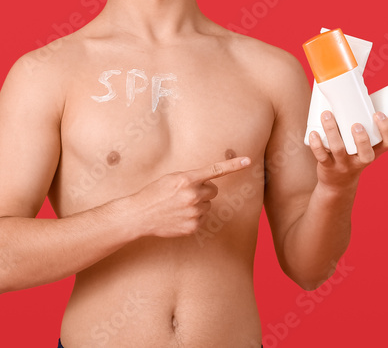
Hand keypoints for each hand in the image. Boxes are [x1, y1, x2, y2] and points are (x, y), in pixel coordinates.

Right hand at [132, 157, 251, 237]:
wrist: (139, 215)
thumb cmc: (154, 193)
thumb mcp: (171, 178)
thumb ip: (191, 179)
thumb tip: (208, 185)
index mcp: (187, 179)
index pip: (215, 170)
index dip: (234, 165)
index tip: (248, 161)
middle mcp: (193, 195)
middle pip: (213, 191)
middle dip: (204, 191)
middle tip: (186, 193)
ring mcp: (193, 212)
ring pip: (207, 205)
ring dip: (198, 205)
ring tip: (179, 206)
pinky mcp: (193, 226)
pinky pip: (202, 219)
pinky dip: (193, 217)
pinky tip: (178, 216)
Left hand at [308, 111, 387, 190]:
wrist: (338, 184)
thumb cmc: (352, 153)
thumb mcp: (362, 143)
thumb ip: (361, 120)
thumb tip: (354, 85)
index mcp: (374, 152)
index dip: (387, 130)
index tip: (379, 114)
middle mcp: (361, 160)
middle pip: (366, 153)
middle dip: (361, 138)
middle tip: (355, 123)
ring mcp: (344, 165)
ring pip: (339, 150)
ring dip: (333, 131)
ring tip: (327, 115)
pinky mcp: (328, 167)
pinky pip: (322, 157)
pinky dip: (317, 144)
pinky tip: (313, 132)